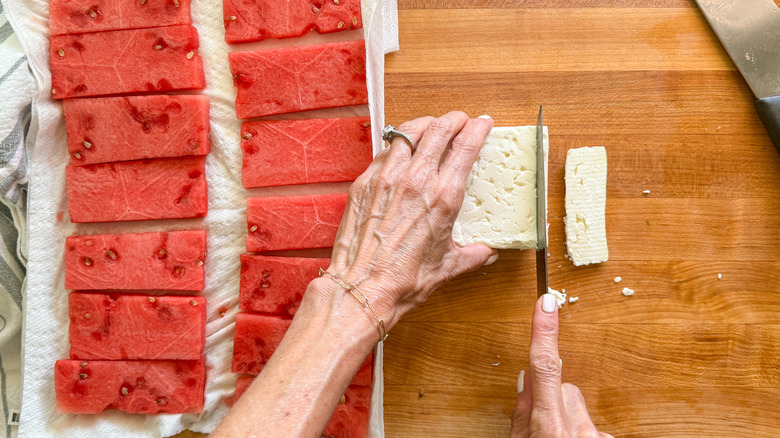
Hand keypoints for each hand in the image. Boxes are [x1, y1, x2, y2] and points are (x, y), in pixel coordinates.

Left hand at [323, 112, 496, 329]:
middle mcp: (416, 180)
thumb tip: (486, 252)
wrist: (362, 288)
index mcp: (443, 197)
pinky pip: (384, 151)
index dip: (478, 129)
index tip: (483, 123)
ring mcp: (387, 178)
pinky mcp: (365, 183)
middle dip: (454, 119)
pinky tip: (402, 152)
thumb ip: (471, 255)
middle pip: (439, 129)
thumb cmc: (403, 282)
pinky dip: (398, 145)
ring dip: (425, 125)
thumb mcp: (447, 268)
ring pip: (409, 132)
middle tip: (460, 120)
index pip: (466, 146)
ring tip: (431, 127)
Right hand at [510, 294, 612, 437]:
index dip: (544, 332)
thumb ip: (522, 412)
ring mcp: (596, 436)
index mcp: (549, 426)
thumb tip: (527, 379)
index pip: (544, 367)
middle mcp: (577, 429)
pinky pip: (593, 425)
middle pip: (565, 388)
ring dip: (568, 418)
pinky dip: (581, 432)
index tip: (547, 303)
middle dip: (552, 398)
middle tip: (541, 425)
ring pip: (579, 406)